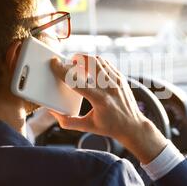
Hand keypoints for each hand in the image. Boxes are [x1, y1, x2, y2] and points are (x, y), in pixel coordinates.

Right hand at [50, 54, 166, 163]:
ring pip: (100, 61)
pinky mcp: (121, 79)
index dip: (63, 71)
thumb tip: (54, 112)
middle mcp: (110, 88)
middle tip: (70, 62)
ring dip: (87, 59)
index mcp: (100, 100)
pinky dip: (97, 62)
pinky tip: (91, 68)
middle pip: (91, 63)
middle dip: (78, 58)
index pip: (77, 82)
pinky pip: (107, 64)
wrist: (133, 126)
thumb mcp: (87, 126)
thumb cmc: (110, 127)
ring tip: (79, 64)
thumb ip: (68, 121)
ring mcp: (117, 82)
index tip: (55, 64)